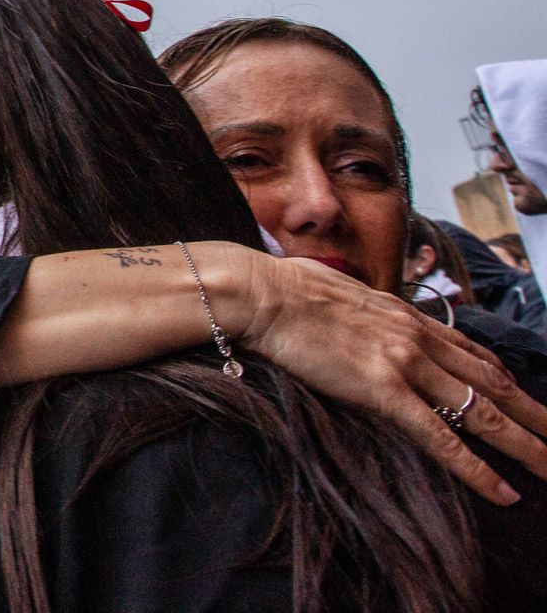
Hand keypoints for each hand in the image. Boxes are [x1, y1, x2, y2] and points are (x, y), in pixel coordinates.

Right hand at [240, 253, 546, 504]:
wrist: (261, 292)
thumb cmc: (285, 289)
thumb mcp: (340, 292)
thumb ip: (364, 310)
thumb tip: (359, 315)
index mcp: (406, 315)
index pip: (472, 353)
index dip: (505, 381)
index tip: (526, 401)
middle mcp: (417, 337)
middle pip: (494, 383)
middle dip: (535, 414)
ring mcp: (405, 362)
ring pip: (483, 411)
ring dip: (525, 444)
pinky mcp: (383, 388)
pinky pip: (440, 435)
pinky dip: (475, 467)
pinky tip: (500, 490)